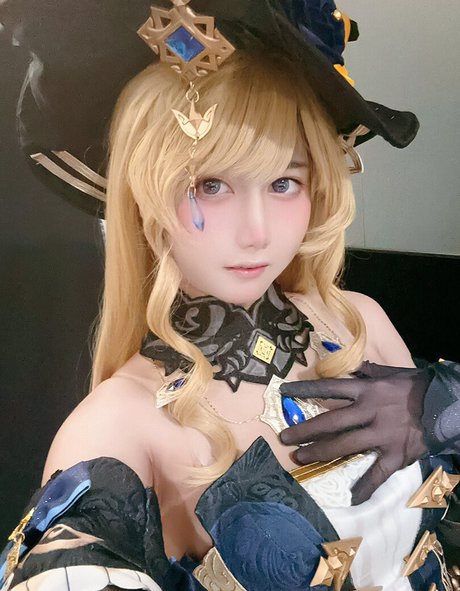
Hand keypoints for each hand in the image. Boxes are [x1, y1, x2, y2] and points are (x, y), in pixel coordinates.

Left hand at [279, 362, 430, 503]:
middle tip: (284, 438)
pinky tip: (352, 498)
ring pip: (344, 446)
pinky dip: (365, 487)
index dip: (305, 390)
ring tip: (299, 457)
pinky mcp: (396, 454)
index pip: (329, 388)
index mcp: (367, 390)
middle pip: (330, 422)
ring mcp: (381, 434)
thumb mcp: (390, 372)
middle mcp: (369, 411)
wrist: (446, 405)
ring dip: (319, 453)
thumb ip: (369, 372)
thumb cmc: (415, 387)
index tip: (284, 392)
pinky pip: (378, 473)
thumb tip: (354, 367)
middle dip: (304, 430)